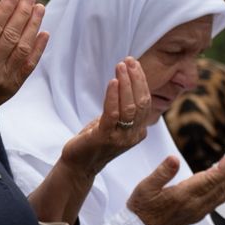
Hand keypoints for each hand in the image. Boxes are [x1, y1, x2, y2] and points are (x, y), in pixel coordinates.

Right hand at [0, 0, 47, 113]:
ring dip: (33, 26)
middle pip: (11, 35)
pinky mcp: (13, 87)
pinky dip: (39, 49)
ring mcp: (3, 78)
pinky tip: (44, 33)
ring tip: (40, 9)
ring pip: (23, 47)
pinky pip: (29, 65)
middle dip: (23, 12)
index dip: (5, 10)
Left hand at [59, 58, 151, 178]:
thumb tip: (125, 81)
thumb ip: (122, 107)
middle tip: (129, 60)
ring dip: (126, 83)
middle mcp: (134, 135)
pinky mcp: (105, 137)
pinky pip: (112, 113)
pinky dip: (113, 95)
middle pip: (141, 102)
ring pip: (130, 106)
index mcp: (138, 131)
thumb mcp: (112, 122)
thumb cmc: (94, 140)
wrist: (78, 164)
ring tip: (120, 65)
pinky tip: (112, 81)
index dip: (141, 81)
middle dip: (136, 78)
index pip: (146, 102)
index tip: (134, 63)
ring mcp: (121, 138)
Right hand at [128, 155, 224, 224]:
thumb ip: (162, 173)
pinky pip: (216, 203)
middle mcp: (194, 205)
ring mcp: (197, 212)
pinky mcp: (196, 216)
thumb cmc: (141, 207)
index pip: (208, 181)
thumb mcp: (145, 186)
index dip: (222, 169)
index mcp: (182, 196)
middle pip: (220, 189)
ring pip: (221, 197)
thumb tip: (174, 159)